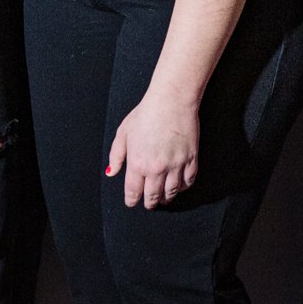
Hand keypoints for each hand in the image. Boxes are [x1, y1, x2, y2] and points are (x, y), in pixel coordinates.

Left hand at [107, 89, 199, 208]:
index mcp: (137, 163)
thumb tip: (111, 172)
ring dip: (166, 198)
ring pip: (171, 192)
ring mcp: (175, 165)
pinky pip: (188, 182)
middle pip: (153, 196)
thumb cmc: (145, 113)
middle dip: (149, 203)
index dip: (131, 200)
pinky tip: (179, 186)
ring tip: (163, 198)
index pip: (133, 192)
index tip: (132, 201)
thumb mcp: (123, 132)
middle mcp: (156, 168)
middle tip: (149, 203)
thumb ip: (116, 155)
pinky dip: (183, 187)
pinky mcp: (191, 159)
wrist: (171, 101)